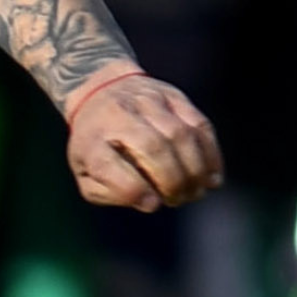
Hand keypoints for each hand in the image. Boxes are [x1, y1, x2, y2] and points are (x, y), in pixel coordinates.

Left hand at [66, 71, 221, 210]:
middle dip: (173, 181)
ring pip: (180, 135)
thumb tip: (150, 201)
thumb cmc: (96, 145)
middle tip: (178, 200)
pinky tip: (211, 176)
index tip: (152, 203)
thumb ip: (109, 192)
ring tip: (196, 191)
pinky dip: (211, 154)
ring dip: (195, 170)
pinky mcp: (171, 94)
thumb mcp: (85, 173)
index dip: (134, 190)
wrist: (99, 93)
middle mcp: (115, 114)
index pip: (106, 165)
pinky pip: (199, 124)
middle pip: (152, 148)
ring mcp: (144, 100)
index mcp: (89, 139)